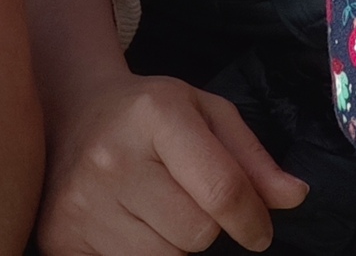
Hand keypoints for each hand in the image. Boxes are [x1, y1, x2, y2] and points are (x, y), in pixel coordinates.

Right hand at [38, 52, 308, 254]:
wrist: (72, 114)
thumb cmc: (150, 114)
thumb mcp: (206, 114)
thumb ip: (252, 158)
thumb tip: (294, 197)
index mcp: (157, 114)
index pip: (222, 190)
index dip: (252, 220)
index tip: (259, 232)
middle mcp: (113, 158)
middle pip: (196, 234)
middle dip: (207, 226)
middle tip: (187, 200)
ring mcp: (81, 202)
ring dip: (174, 245)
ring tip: (157, 210)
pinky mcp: (61, 238)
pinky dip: (141, 255)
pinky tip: (131, 225)